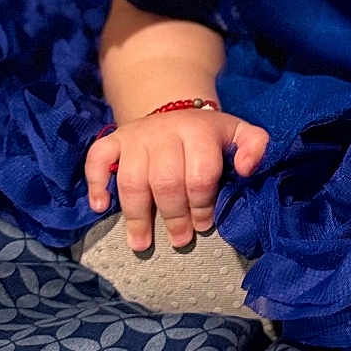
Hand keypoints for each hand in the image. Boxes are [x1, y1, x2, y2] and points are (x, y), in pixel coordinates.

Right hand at [83, 109, 268, 251]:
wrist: (174, 106)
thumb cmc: (208, 134)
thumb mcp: (239, 132)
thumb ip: (255, 146)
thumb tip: (247, 169)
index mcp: (198, 130)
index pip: (200, 174)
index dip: (202, 204)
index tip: (204, 225)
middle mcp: (165, 131)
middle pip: (165, 181)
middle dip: (173, 216)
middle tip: (180, 239)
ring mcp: (136, 136)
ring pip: (132, 179)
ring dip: (137, 215)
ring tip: (141, 244)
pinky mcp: (114, 140)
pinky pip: (97, 159)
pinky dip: (95, 183)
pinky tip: (100, 207)